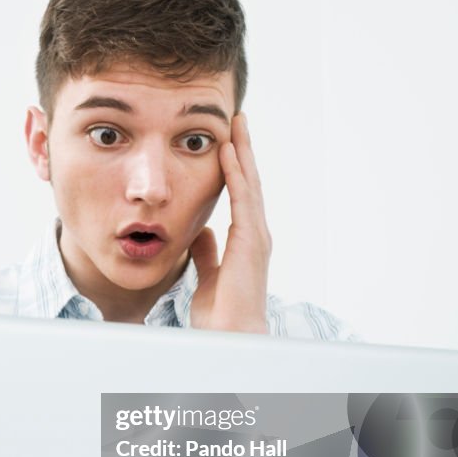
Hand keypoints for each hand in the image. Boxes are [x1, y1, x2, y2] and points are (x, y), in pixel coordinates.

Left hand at [189, 113, 271, 333]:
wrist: (230, 337)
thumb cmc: (221, 314)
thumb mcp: (208, 275)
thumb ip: (207, 253)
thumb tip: (201, 232)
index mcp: (244, 241)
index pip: (240, 195)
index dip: (234, 168)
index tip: (227, 142)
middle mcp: (255, 234)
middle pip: (249, 182)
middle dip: (243, 150)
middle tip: (238, 120)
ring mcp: (256, 236)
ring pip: (250, 184)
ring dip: (243, 152)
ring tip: (237, 123)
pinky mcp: (251, 240)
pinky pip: (242, 199)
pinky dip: (235, 174)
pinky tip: (228, 152)